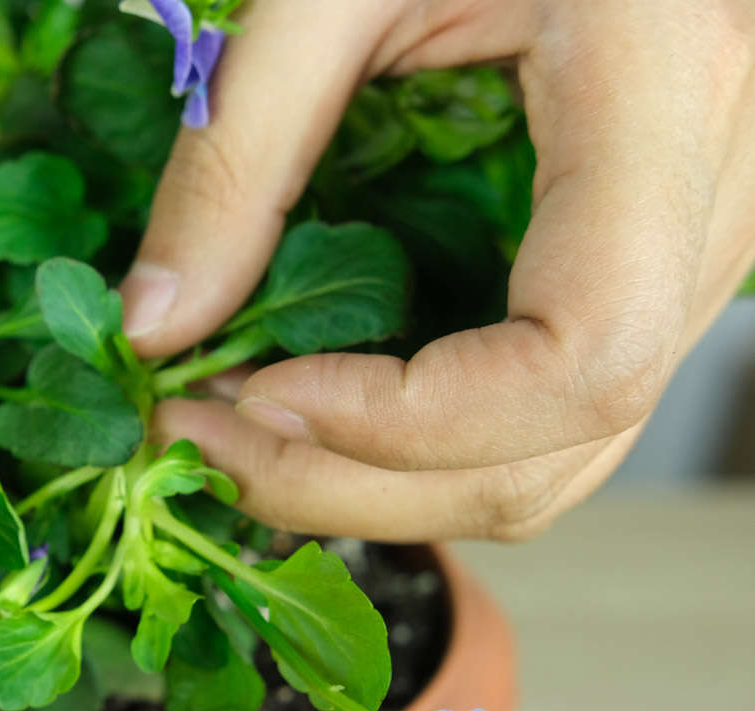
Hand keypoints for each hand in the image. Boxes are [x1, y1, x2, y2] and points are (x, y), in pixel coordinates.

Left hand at [123, 0, 754, 540]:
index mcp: (667, 84)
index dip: (407, 419)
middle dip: (358, 481)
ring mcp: (702, 243)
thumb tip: (155, 329)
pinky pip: (552, 414)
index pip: (584, 347)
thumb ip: (236, 154)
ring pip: (562, 457)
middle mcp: (723, 191)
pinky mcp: (651, 267)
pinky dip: (424, 446)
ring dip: (384, 484)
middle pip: (558, 442)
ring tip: (240, 432)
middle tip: (200, 441)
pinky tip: (314, 405)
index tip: (252, 395)